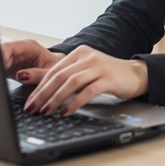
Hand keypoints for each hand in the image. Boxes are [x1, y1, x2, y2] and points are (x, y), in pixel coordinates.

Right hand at [1, 39, 64, 79]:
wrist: (59, 72)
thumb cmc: (57, 68)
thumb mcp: (51, 72)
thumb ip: (38, 74)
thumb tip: (21, 75)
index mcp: (29, 47)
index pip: (10, 47)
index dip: (1, 55)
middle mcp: (19, 50)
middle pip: (0, 52)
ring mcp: (13, 58)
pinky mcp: (10, 66)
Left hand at [18, 45, 147, 116]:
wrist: (135, 74)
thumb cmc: (107, 75)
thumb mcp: (84, 71)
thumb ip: (65, 77)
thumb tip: (39, 90)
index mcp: (78, 53)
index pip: (54, 70)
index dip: (39, 87)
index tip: (29, 102)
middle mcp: (87, 57)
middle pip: (59, 76)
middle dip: (43, 94)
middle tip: (32, 108)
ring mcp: (98, 67)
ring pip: (71, 83)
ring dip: (56, 99)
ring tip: (46, 112)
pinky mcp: (108, 79)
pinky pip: (88, 91)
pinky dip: (75, 102)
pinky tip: (66, 112)